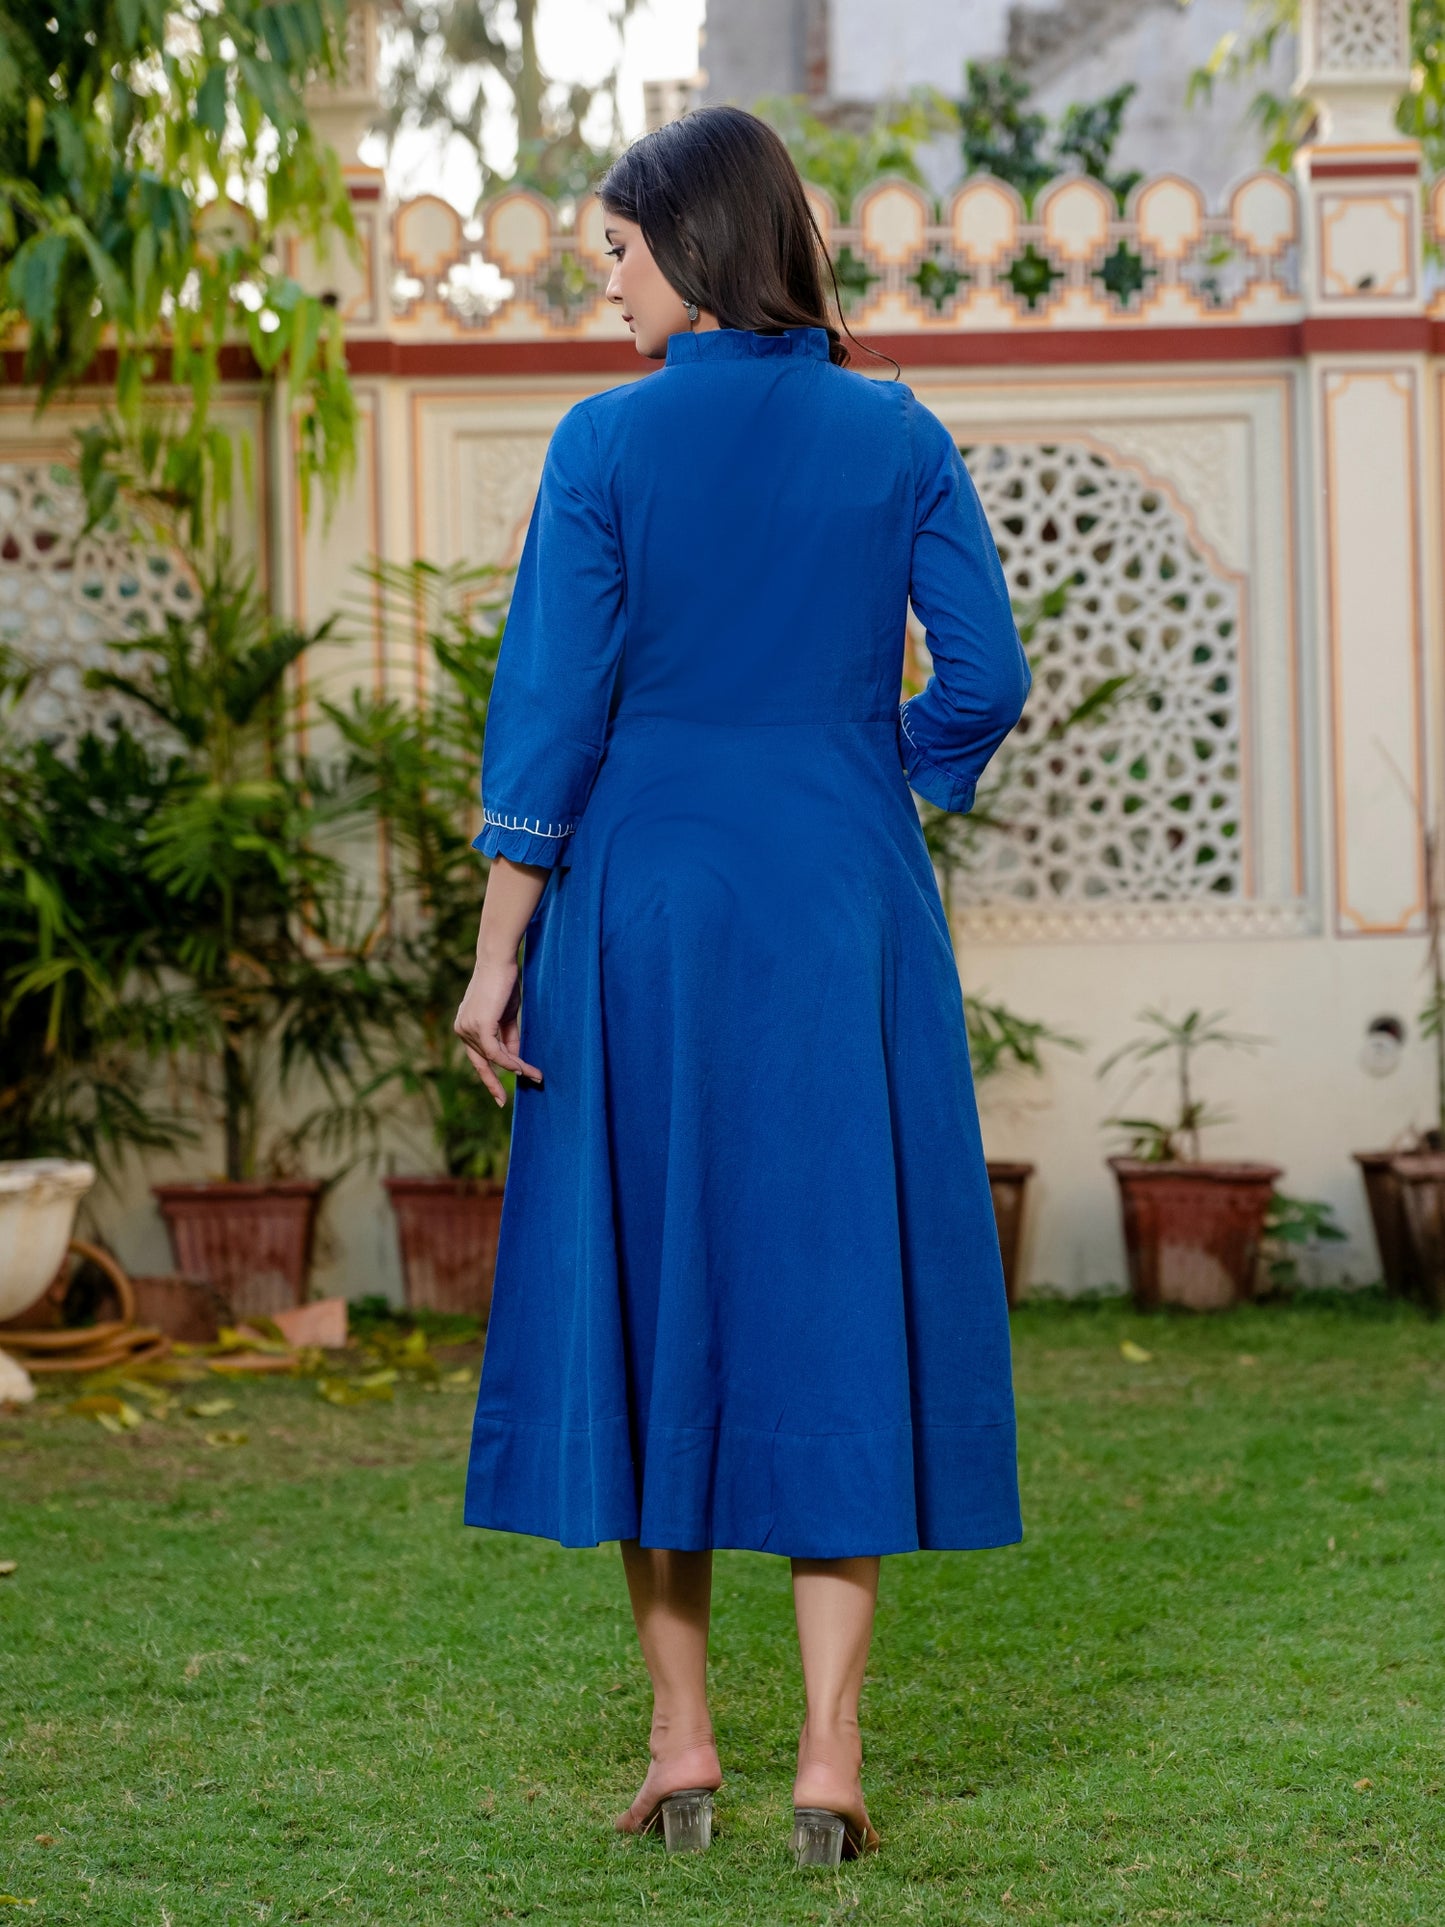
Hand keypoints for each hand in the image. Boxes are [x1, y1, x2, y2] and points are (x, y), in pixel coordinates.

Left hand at [454, 957, 543, 1106]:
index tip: (499, 1098)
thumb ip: (506, 1038)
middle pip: (485, 1062)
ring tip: (536, 1075)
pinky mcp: (479, 1026)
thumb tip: (515, 1061)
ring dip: (517, 1068)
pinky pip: (496, 1053)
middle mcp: (461, 1030)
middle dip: (501, 1079)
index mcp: (464, 1027)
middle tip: (517, 1092)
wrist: (499, 961)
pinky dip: (511, 1062)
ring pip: (494, 1058)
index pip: (476, 1059)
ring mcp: (467, 1028)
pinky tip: (523, 1068)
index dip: (488, 1079)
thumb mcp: (505, 1016)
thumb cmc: (503, 983)